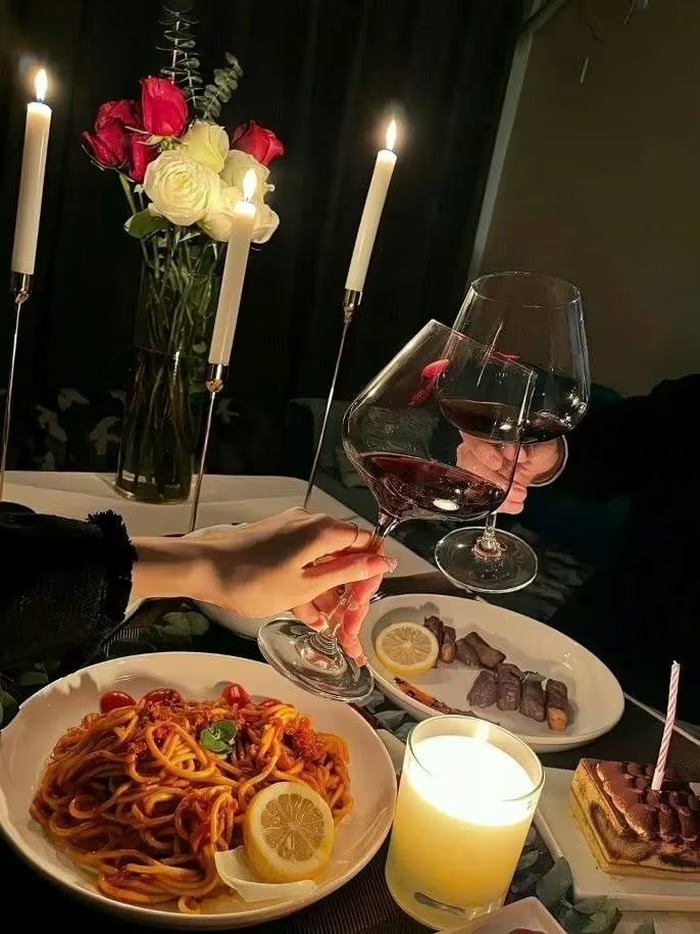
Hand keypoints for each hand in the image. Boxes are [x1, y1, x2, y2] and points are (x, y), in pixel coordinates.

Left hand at [132, 509, 395, 652]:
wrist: (202, 569)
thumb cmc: (255, 581)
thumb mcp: (307, 584)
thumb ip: (348, 572)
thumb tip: (384, 560)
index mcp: (325, 530)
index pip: (368, 542)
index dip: (372, 573)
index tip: (363, 601)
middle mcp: (311, 524)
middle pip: (345, 554)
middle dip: (348, 590)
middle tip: (346, 623)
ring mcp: (291, 532)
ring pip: (322, 562)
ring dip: (327, 593)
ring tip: (326, 626)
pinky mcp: (274, 542)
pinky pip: (302, 563)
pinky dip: (307, 586)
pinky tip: (306, 614)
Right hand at [457, 435, 563, 513]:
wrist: (542, 465)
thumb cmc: (539, 447)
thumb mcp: (540, 444)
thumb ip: (529, 446)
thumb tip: (519, 452)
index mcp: (491, 432)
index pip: (473, 438)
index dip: (482, 451)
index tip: (498, 463)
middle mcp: (479, 449)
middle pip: (469, 462)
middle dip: (492, 480)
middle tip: (514, 488)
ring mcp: (478, 468)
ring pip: (472, 482)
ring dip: (496, 494)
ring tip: (518, 497)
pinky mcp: (482, 486)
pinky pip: (482, 497)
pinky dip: (499, 504)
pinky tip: (513, 505)